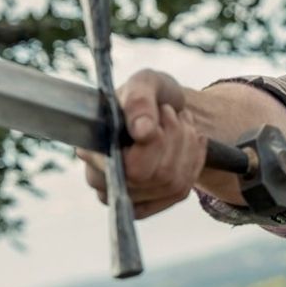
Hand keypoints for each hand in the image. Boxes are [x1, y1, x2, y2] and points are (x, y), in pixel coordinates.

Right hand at [77, 69, 207, 218]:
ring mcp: (123, 195)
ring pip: (173, 185)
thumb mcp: (145, 82)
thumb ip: (140, 100)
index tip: (163, 111)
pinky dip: (193, 162)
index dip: (156, 142)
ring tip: (181, 122)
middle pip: (158, 177)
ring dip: (187, 147)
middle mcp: (101, 179)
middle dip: (176, 139)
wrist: (161, 107)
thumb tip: (142, 132)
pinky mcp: (146, 204)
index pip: (131, 167)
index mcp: (92, 148)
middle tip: (172, 113)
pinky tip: (190, 141)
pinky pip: (180, 192)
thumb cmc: (148, 94)